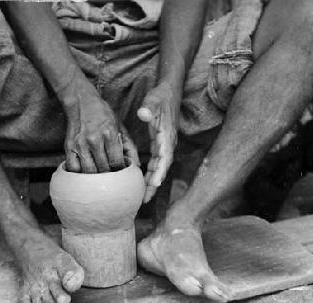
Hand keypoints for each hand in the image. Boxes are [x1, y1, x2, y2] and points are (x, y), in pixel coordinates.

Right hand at [64, 90, 138, 172]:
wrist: (82, 102)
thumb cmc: (103, 116)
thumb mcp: (121, 128)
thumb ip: (130, 148)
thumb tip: (136, 166)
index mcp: (109, 133)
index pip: (117, 162)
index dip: (120, 170)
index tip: (120, 171)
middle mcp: (93, 139)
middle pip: (104, 169)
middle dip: (109, 174)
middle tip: (111, 174)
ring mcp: (79, 144)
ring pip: (89, 172)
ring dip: (96, 177)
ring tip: (100, 174)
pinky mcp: (68, 147)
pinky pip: (73, 169)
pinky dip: (80, 174)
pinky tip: (85, 172)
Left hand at [137, 82, 178, 202]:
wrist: (169, 92)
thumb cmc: (161, 97)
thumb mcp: (154, 100)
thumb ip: (149, 107)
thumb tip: (143, 113)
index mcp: (167, 136)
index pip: (164, 157)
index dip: (160, 171)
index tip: (155, 184)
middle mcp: (168, 144)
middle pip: (162, 168)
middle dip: (154, 185)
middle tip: (144, 200)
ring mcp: (165, 146)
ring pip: (159, 168)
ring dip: (152, 183)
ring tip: (142, 198)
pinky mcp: (161, 146)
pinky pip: (156, 164)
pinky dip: (150, 174)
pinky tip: (142, 184)